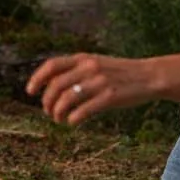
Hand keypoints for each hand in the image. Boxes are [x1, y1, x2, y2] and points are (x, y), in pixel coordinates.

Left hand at [27, 51, 159, 123]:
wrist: (149, 76)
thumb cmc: (120, 73)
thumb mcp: (97, 64)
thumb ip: (77, 70)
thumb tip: (52, 86)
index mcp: (84, 58)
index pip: (52, 65)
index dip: (37, 78)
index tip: (30, 92)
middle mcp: (90, 67)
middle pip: (56, 85)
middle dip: (47, 102)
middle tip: (48, 112)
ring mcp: (100, 82)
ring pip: (67, 99)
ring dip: (58, 113)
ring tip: (59, 119)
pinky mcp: (110, 97)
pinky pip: (83, 110)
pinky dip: (73, 119)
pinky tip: (72, 122)